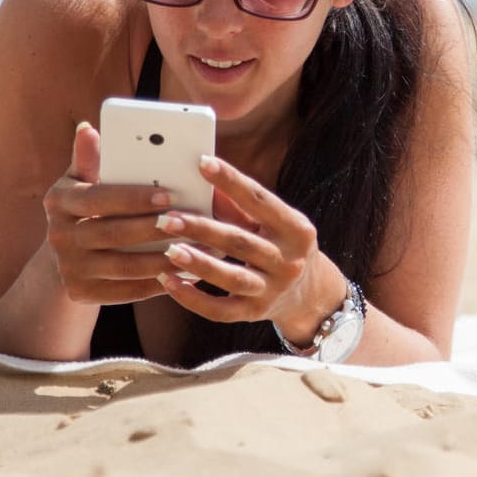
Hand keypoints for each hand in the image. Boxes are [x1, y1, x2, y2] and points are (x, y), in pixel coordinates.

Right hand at [40, 122, 177, 304]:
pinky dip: (156, 284)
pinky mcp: (80, 293)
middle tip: (189, 224)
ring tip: (196, 250)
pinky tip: (183, 274)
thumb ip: (90, 159)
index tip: (169, 195)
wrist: (66, 258)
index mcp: (59, 201)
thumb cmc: (88, 208)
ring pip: (124, 265)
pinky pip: (126, 291)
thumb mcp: (83, 181)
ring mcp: (68, 268)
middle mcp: (57, 235)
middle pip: (113, 233)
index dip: (134, 198)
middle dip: (154, 229)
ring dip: (163, 259)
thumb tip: (88, 128)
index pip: (99, 198)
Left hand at [152, 154, 335, 337]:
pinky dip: (192, 298)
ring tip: (169, 250)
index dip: (232, 181)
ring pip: (231, 278)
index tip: (202, 163)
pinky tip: (168, 282)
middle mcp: (288, 261)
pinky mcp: (255, 313)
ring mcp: (273, 290)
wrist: (309, 295)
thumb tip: (205, 181)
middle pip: (240, 242)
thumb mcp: (275, 224)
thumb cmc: (282, 246)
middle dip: (202, 229)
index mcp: (296, 230)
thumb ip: (242, 207)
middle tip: (167, 219)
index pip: (260, 201)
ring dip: (198, 264)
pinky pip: (220, 310)